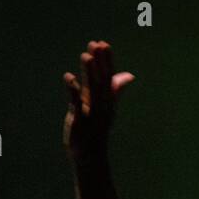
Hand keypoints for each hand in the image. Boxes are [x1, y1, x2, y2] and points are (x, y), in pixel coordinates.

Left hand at [62, 40, 133, 157]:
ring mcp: (91, 112)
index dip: (107, 61)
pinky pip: (76, 103)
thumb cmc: (98, 129)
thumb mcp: (107, 107)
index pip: (109, 77)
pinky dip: (73, 90)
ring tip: (86, 55)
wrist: (91, 155)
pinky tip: (69, 77)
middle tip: (95, 44)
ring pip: (91, 89)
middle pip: (101, 80)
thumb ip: (115, 89)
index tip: (104, 44)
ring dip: (89, 72)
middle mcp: (101, 104)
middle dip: (99, 62)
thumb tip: (129, 76)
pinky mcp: (79, 120)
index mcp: (107, 100)